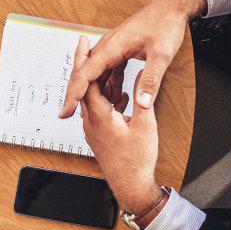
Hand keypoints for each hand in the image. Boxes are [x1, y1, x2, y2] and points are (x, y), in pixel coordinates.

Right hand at [59, 0, 205, 118]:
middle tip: (67, 114)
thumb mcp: (162, 55)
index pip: (86, 73)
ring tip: (94, 111)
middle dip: (76, 94)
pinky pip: (109, 69)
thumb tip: (142, 104)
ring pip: (96, 72)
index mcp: (113, 46)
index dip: (75, 94)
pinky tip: (114, 97)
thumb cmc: (166, 24)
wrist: (173, 5)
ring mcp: (114, 47)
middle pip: (85, 73)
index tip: (66, 111)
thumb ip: (151, 80)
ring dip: (94, 91)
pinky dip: (109, 84)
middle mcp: (109, 45)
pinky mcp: (121, 49)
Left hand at [78, 45, 159, 214]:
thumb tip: (142, 76)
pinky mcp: (99, 135)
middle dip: (87, 65)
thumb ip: (142, 98)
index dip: (85, 60)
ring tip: (110, 68)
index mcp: (100, 117)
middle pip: (84, 87)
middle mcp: (91, 122)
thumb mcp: (146, 125)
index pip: (86, 82)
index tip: (85, 42)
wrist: (131, 187)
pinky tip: (120, 96)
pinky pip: (98, 110)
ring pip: (92, 98)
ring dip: (99, 82)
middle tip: (88, 44)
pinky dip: (106, 98)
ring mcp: (93, 129)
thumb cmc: (137, 161)